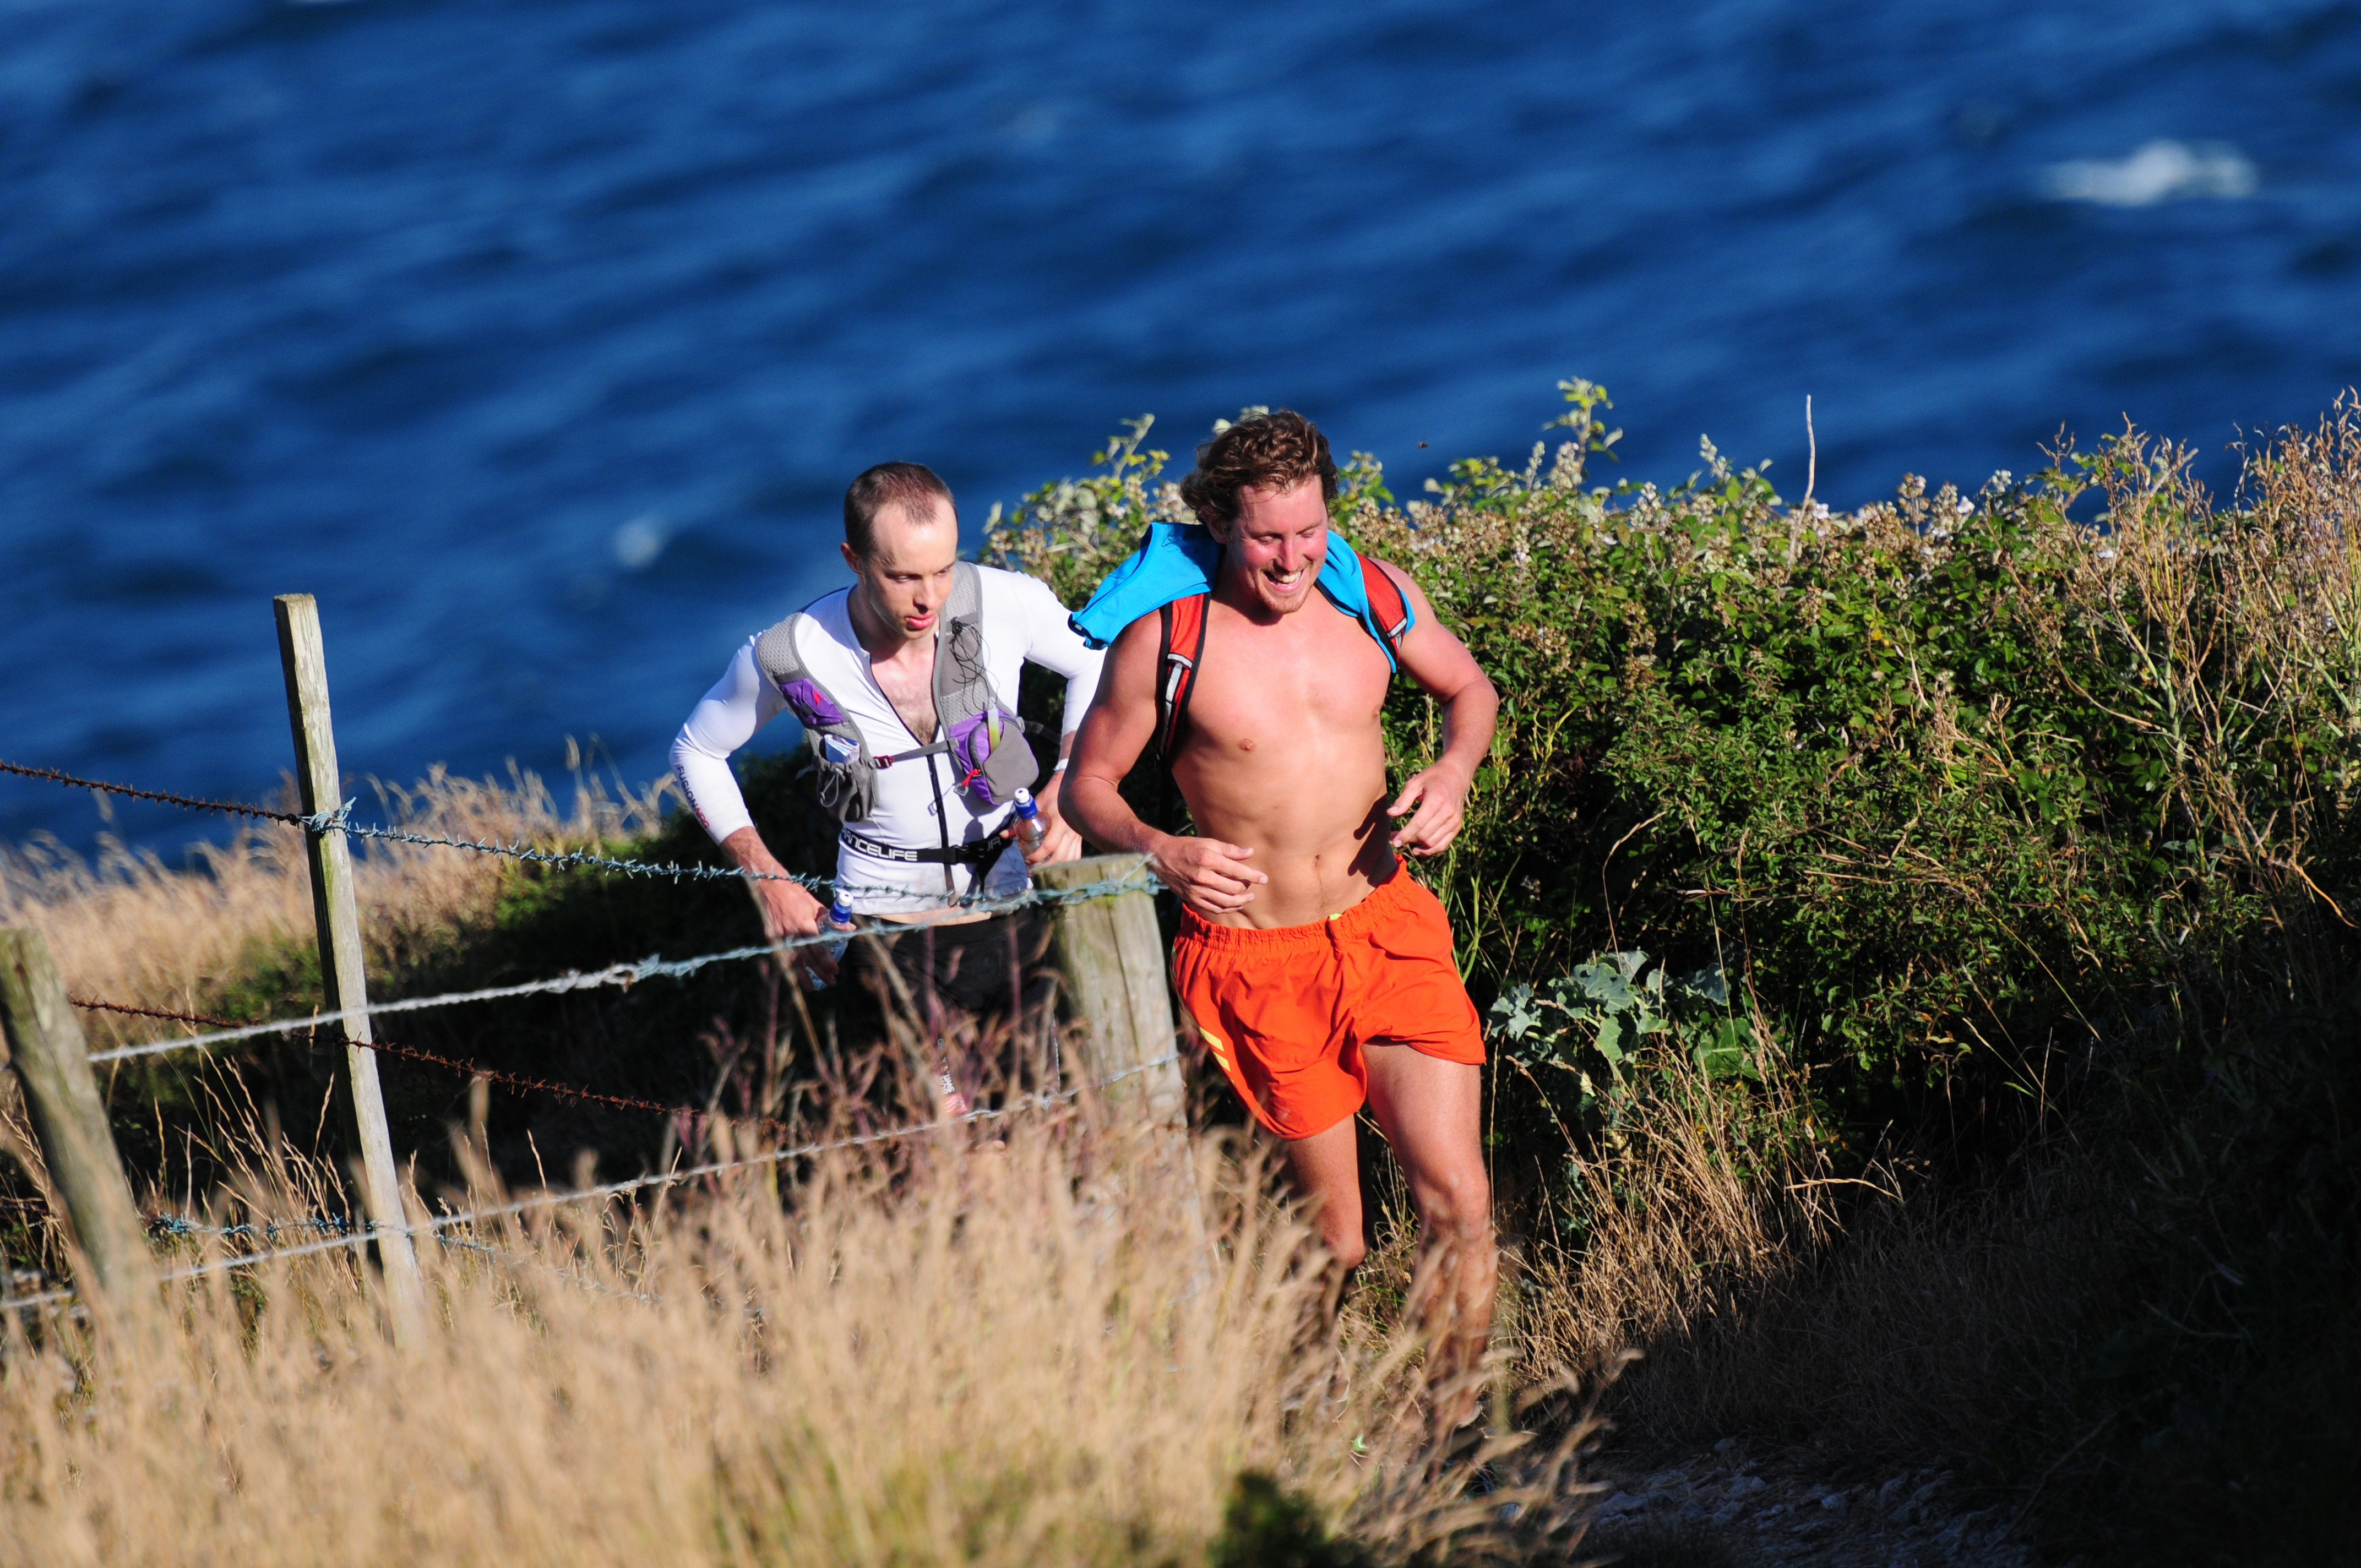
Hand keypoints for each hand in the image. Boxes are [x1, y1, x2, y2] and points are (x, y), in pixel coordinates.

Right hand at [755, 873, 841, 984]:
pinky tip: (796, 975)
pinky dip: (790, 966)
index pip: (818, 948)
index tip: (835, 970)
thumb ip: (832, 919)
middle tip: (831, 981)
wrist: (770, 886)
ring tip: (812, 988)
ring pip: (793, 961)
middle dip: (820, 971)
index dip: (827, 961)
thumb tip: (851, 929)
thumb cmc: (796, 894)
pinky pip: (782, 955)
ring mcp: (779, 936)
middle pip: (807, 958)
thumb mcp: (815, 905)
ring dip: (803, 976)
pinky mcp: (771, 937)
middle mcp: (791, 932)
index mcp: (804, 923)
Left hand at [1006, 773, 1084, 865]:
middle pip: (1060, 857)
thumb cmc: (1051, 795)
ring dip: (1057, 868)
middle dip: (1046, 868)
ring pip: (1070, 859)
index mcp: (1059, 822)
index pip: (1049, 845)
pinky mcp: (1080, 837)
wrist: (1073, 787)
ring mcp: (1077, 835)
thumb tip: (1005, 835)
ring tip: (1044, 873)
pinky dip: (1067, 864)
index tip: (1027, 860)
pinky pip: (1076, 855)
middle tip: (1033, 872)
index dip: (1037, 856)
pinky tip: (1058, 867)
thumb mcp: (1035, 805)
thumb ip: (1021, 821)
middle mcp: (1070, 831)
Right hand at [1146, 832, 1265, 917]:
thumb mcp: (1208, 842)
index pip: (1237, 871)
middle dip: (1247, 888)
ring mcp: (1196, 890)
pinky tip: (1235, 905)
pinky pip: (1214, 908)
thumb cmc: (1187, 847)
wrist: (1161, 857)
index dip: (1253, 876)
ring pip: (1225, 902)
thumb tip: (1249, 853)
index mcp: (1208, 859)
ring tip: (1249, 898)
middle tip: (1253, 885)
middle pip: (1233, 888)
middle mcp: (1203, 877)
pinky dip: (1227, 908)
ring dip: (1240, 902)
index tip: (1264, 878)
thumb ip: (1230, 850)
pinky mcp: (1192, 898)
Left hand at [1386, 763, 1472, 857]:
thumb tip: (1391, 813)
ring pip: (1432, 842)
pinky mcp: (1456, 826)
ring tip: (1405, 841)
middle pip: (1425, 835)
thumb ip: (1403, 799)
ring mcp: (1454, 820)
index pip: (1419, 823)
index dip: (1405, 834)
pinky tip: (1417, 849)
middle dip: (1408, 840)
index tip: (1394, 841)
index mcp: (1437, 799)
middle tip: (1395, 838)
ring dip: (1417, 846)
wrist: (1455, 776)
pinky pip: (1442, 845)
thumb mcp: (1415, 783)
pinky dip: (1429, 850)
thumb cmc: (1432, 778)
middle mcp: (1448, 812)